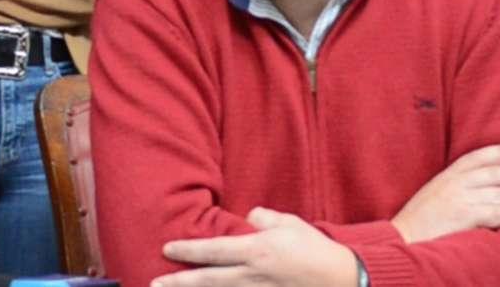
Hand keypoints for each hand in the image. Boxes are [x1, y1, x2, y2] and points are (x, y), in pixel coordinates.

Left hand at [151, 207, 357, 286]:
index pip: (213, 251)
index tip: (166, 248)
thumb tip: (247, 218)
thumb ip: (263, 218)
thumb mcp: (289, 223)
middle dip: (179, 282)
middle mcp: (254, 276)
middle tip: (155, 282)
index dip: (188, 250)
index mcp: (257, 251)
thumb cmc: (315, 249)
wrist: (344, 280)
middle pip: (208, 280)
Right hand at [391, 142, 499, 242]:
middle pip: (497, 174)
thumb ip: (454, 190)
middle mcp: (455, 184)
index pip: (478, 157)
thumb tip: (482, 191)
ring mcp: (461, 199)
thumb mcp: (433, 197)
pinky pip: (499, 214)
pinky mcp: (466, 216)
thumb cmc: (417, 223)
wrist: (402, 239)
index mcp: (446, 177)